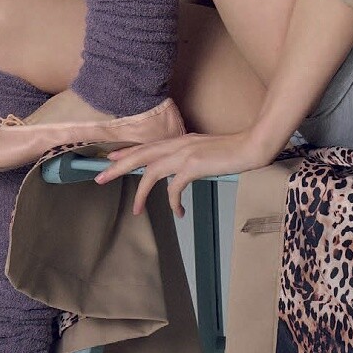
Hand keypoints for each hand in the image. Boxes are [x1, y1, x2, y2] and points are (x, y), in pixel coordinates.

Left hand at [95, 124, 285, 216]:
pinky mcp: (194, 166)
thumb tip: (182, 169)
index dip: (127, 152)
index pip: (147, 145)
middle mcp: (178, 144)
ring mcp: (185, 154)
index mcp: (181, 140)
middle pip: (140, 155)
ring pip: (151, 172)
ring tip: (137, 210)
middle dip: (118, 167)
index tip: (111, 157)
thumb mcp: (206, 150)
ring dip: (141, 193)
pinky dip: (173, 202)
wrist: (252, 146)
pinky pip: (174, 188)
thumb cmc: (234, 150)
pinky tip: (179, 212)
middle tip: (100, 178)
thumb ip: (191, 156)